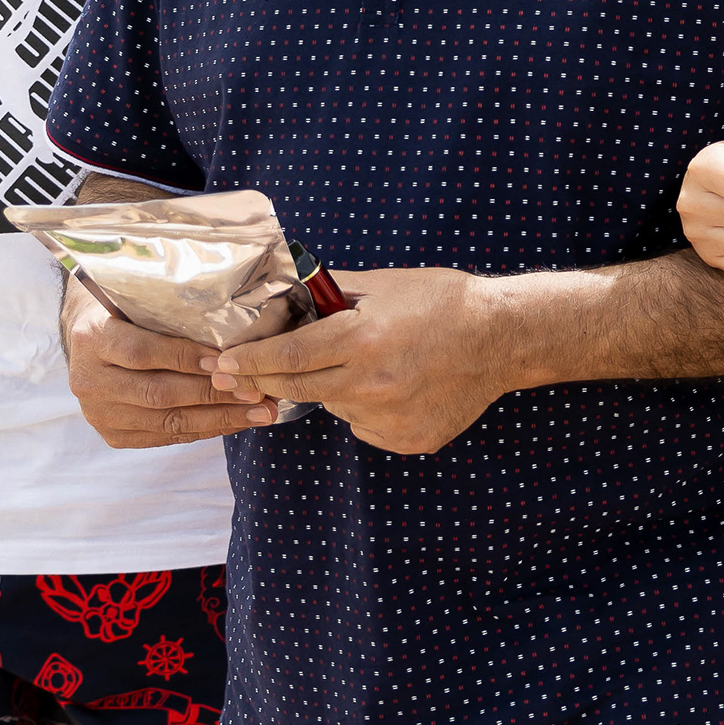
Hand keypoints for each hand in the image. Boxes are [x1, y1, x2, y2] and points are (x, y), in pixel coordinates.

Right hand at [67, 277, 283, 446]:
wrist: (86, 339)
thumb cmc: (123, 311)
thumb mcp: (135, 300)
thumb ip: (168, 313)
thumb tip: (229, 329)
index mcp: (91, 338)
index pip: (142, 353)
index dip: (186, 358)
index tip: (227, 360)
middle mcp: (88, 381)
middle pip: (158, 393)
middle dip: (213, 394)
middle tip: (256, 391)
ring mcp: (98, 413)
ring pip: (166, 421)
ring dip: (218, 418)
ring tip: (258, 413)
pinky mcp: (112, 435)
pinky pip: (166, 436)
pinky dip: (204, 430)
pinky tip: (235, 422)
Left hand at [206, 268, 519, 455]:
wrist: (501, 339)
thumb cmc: (443, 301)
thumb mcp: (383, 284)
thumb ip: (330, 292)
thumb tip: (287, 291)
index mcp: (363, 339)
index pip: (288, 356)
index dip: (249, 361)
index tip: (223, 362)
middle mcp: (372, 384)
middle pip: (297, 388)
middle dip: (263, 380)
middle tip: (238, 374)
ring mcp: (390, 418)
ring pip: (333, 406)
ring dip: (330, 388)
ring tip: (368, 362)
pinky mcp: (408, 440)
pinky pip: (365, 426)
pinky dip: (365, 408)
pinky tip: (393, 385)